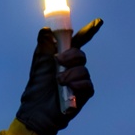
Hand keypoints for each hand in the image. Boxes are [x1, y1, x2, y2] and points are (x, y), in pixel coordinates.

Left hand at [16, 20, 99, 134]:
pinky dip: (77, 84)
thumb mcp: (38, 65)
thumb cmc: (36, 91)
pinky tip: (68, 88)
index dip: (88, 32)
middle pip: (81, 55)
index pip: (78, 42)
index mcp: (63, 59)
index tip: (98, 22)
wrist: (36, 112)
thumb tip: (45, 30)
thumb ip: (43, 47)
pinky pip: (87, 84)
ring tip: (58, 81)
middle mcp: (73, 69)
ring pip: (84, 70)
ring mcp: (79, 82)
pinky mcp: (83, 95)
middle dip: (71, 56)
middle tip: (57, 61)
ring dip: (70, 73)